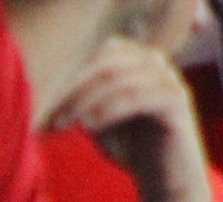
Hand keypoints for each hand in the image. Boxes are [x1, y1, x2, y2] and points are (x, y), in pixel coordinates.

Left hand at [47, 39, 208, 201]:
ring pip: (122, 79)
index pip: (106, 51)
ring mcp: (170, 80)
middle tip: (53, 116)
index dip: (74, 73)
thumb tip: (45, 88)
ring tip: (66, 124)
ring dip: (86, 102)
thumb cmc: (130, 143)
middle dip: (76, 89)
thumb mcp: (100, 115)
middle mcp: (159, 64)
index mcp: (142, 60)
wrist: (165, 172)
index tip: (47, 102)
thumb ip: (85, 98)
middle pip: (111, 62)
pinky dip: (108, 110)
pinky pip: (138, 98)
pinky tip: (90, 126)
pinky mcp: (176, 102)